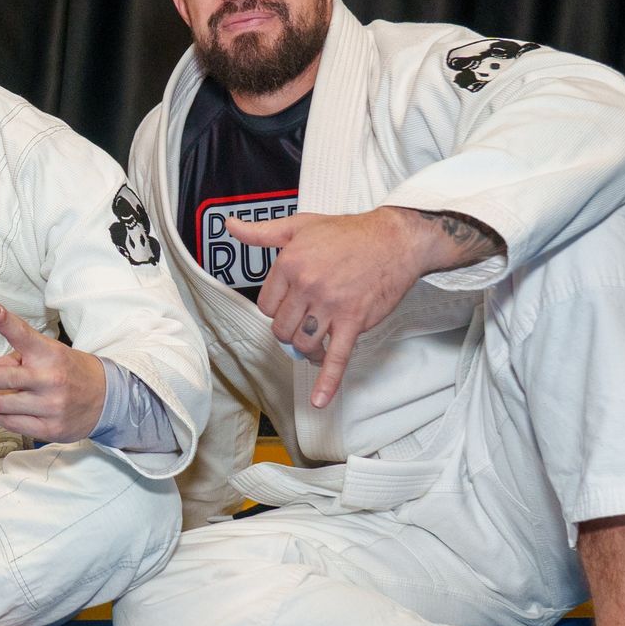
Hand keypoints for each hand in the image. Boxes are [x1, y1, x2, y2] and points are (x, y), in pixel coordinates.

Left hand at [0, 301, 106, 442]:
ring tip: (0, 394)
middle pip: (5, 378)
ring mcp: (50, 406)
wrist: (106, 398)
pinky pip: (8, 423)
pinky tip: (13, 409)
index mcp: (48, 353)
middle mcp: (50, 379)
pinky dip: (2, 415)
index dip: (3, 321)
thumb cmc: (67, 372)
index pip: (22, 334)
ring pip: (0, 404)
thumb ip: (17, 359)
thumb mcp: (48, 354)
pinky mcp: (49, 429)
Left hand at [223, 207, 429, 408]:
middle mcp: (307, 286)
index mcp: (290, 264)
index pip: (266, 305)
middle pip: (281, 328)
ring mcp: (330, 306)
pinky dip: (328, 381)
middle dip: (289, 330)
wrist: (393, 240)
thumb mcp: (300, 225)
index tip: (287, 306)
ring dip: (306, 348)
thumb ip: (261, 232)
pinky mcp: (353, 321)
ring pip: (303, 343)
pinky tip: (320, 399)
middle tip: (301, 323)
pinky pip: (337, 356)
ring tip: (314, 342)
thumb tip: (231, 226)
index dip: (275, 309)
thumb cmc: (348, 233)